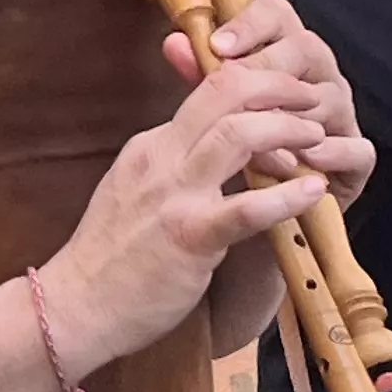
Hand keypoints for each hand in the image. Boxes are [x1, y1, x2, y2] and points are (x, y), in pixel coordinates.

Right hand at [41, 55, 342, 369]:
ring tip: (317, 137)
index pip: (209, 92)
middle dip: (277, 86)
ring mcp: (174, 196)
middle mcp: (162, 159)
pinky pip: (246, 208)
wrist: (74, 307)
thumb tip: (209, 149)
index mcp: (153, 147)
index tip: (286, 95)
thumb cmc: (108, 258)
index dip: (256, 84)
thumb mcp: (134, 190)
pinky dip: (287, 196)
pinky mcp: (189, 237)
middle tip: (310, 98)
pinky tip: (313, 192)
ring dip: (287, 129)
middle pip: (226, 92)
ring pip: (238, 134)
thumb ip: (171, 165)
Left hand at [166, 0, 373, 213]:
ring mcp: (340, 118)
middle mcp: (318, 79)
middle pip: (305, 47)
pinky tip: (304, 160)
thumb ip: (201, 79)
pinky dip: (331, 152)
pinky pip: (356, 148)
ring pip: (329, 98)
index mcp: (283, 57)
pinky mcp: (356, 161)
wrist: (262, 216)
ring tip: (261, 133)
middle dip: (266, 66)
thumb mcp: (212, 117)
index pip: (277, 14)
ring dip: (293, 116)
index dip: (250, 23)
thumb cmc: (237, 159)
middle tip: (235, 89)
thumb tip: (174, 42)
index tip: (218, 45)